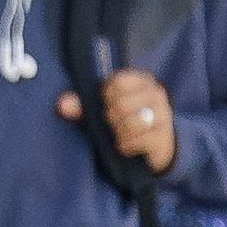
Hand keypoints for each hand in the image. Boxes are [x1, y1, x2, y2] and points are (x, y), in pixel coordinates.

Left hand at [56, 69, 176, 171]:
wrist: (152, 146)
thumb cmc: (123, 120)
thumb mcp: (101, 109)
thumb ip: (81, 105)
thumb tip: (61, 105)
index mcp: (141, 79)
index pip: (117, 82)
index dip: (105, 96)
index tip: (107, 103)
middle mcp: (156, 93)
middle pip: (121, 104)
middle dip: (110, 118)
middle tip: (112, 122)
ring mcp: (164, 114)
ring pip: (130, 123)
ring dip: (118, 133)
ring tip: (119, 133)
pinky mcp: (164, 136)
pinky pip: (137, 141)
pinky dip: (125, 146)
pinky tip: (125, 145)